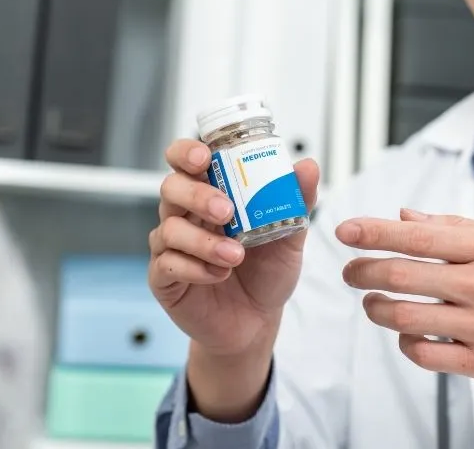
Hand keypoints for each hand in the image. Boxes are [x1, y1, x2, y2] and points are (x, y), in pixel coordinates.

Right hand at [148, 138, 319, 357]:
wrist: (258, 322)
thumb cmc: (267, 272)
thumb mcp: (290, 236)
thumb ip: (296, 201)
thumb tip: (308, 166)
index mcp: (211, 194)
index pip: (185, 160)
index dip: (187, 151)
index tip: (205, 157)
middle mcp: (186, 214)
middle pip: (171, 187)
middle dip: (197, 195)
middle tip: (226, 211)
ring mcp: (171, 246)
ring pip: (168, 228)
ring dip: (203, 241)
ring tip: (235, 255)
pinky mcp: (165, 277)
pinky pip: (167, 265)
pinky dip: (195, 268)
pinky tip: (219, 275)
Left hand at [336, 209, 473, 416]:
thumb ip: (455, 228)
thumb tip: (404, 217)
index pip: (418, 235)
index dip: (373, 232)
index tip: (344, 230)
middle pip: (402, 274)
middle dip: (363, 271)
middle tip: (349, 270)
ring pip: (405, 317)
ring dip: (377, 308)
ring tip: (372, 302)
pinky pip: (425, 354)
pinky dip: (405, 343)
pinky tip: (407, 334)